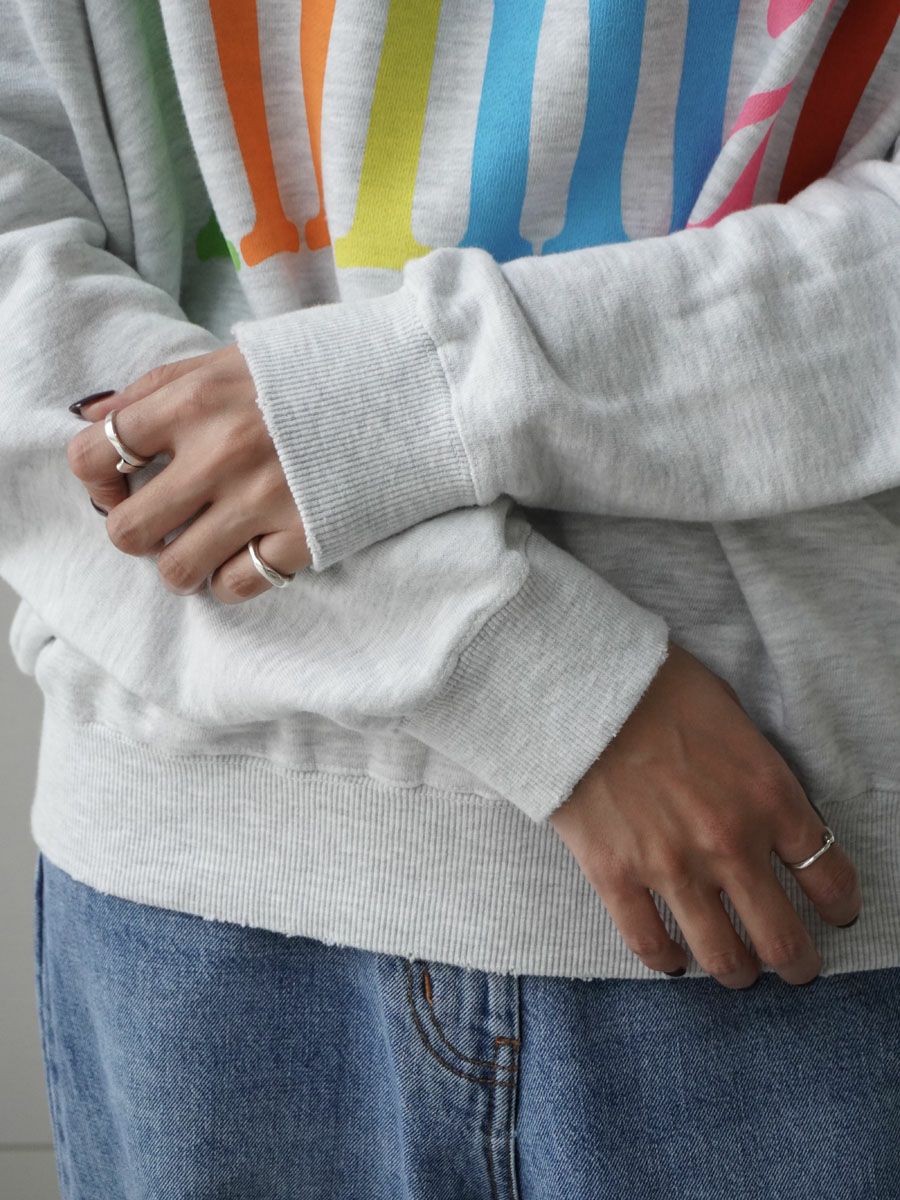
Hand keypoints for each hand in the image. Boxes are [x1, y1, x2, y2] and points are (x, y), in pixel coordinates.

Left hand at [66, 346, 309, 602]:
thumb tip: (94, 417)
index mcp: (195, 400)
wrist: (410, 386)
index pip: (95, 454)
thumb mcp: (232, 358)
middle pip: (127, 530)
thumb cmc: (317, 368)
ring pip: (176, 571)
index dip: (95, 477)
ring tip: (202, 545)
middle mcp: (220, 455)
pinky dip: (230, 579)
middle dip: (135, 532)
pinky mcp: (304, 537)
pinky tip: (244, 556)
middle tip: (161, 521)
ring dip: (180, 564)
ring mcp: (263, 502)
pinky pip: (236, 586)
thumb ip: (160, 387)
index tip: (118, 479)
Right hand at [549, 641, 861, 987]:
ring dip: (737, 972)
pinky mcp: (616, 876)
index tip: (836, 914)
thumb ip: (758, 775)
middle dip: (797, 963)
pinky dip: (667, 960)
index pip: (829, 876)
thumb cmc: (658, 688)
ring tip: (737, 971)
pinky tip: (674, 958)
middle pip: (783, 937)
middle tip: (796, 966)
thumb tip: (767, 810)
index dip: (840, 905)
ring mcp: (672, 866)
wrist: (580, 686)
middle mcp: (730, 844)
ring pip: (722, 956)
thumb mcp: (734, 719)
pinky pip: (649, 944)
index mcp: (769, 797)